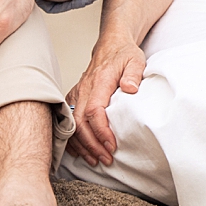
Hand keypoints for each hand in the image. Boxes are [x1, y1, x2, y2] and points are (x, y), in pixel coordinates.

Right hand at [65, 37, 145, 166]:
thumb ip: (134, 74)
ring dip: (82, 145)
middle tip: (106, 159)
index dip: (101, 130)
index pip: (94, 110)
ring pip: (72, 124)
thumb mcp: (136, 60)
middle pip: (80, 122)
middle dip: (91, 144)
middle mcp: (84, 89)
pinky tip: (82, 151)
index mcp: (99, 81)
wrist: (111, 45)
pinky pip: (68, 121)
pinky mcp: (74, 98)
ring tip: (95, 159)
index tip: (112, 145)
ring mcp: (77, 93)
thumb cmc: (124, 54)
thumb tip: (130, 89)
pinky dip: (73, 138)